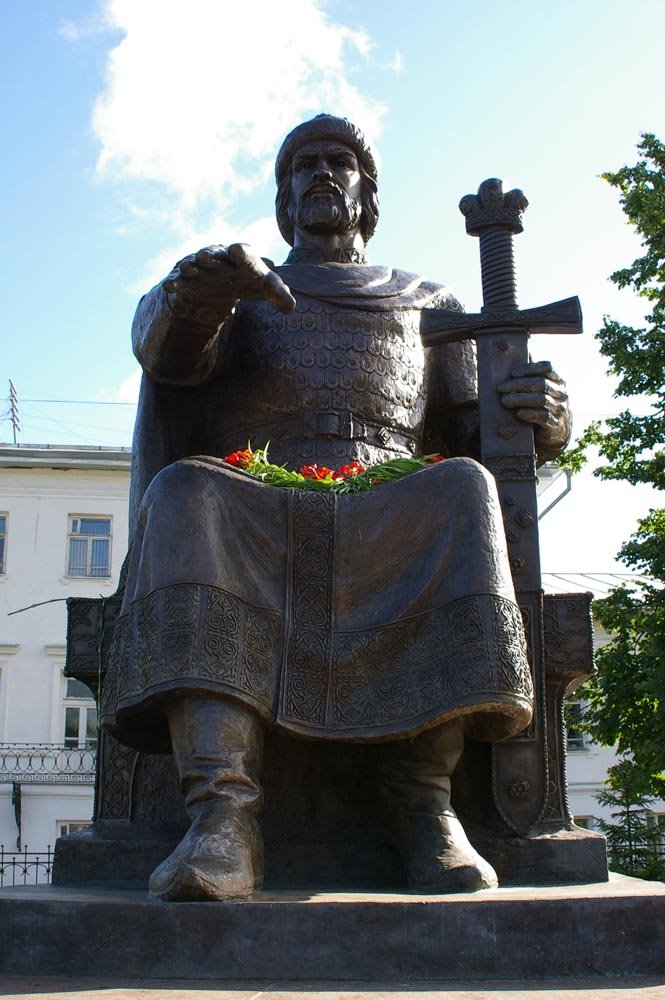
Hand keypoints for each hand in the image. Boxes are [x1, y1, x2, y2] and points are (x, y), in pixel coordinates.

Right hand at [162, 243, 295, 314]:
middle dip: (210, 255)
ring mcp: (203, 268)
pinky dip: (175, 282)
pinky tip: (169, 286)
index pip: (245, 254)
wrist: (225, 280)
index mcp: (243, 258)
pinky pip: (180, 280)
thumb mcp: (267, 286)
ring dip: (191, 266)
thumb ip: (279, 294)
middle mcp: (221, 259)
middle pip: (216, 255)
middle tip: (205, 256)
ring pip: (196, 265)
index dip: (241, 252)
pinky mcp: (189, 280)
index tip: (238, 249)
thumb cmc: (251, 280)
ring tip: (187, 268)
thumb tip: (290, 306)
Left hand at [497, 360, 570, 456]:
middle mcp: (562, 393)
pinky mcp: (556, 424)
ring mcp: (560, 408)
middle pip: (540, 384)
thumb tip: (524, 351)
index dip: (529, 368)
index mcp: (559, 381)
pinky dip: (529, 414)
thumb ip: (534, 373)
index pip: (547, 368)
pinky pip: (543, 417)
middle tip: (501, 388)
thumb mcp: (542, 389)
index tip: (512, 372)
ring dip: (520, 399)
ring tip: (504, 401)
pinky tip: (518, 413)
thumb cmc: (544, 405)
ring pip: (540, 400)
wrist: (557, 430)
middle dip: (518, 385)